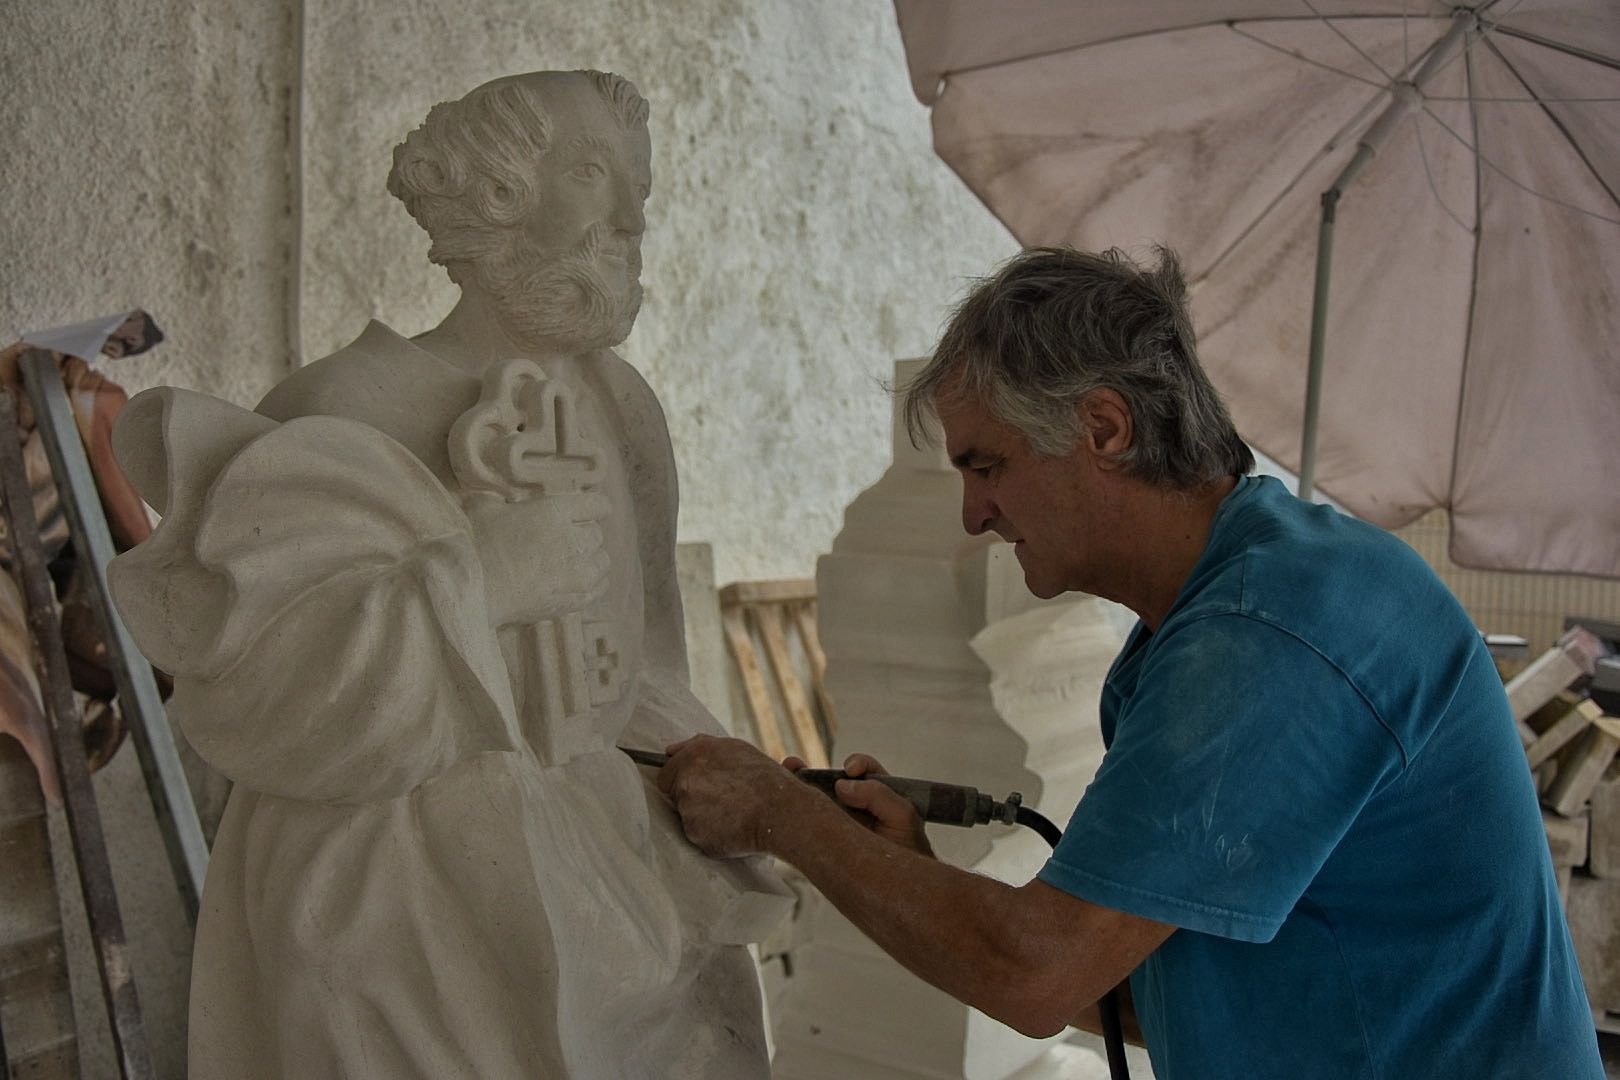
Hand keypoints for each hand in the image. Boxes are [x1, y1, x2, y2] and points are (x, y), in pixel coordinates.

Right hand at [466, 490, 611, 624]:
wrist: (471, 590)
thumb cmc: (474, 545)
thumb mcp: (484, 508)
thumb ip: (501, 500)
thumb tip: (502, 501)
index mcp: (555, 512)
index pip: (596, 504)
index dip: (595, 507)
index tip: (589, 511)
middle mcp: (573, 540)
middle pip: (597, 534)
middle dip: (585, 534)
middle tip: (568, 540)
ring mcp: (577, 573)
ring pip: (602, 561)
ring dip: (592, 559)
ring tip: (576, 562)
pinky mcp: (574, 601)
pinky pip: (598, 589)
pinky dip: (594, 584)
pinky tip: (581, 582)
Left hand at [658, 734, 816, 857]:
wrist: (781, 812)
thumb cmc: (765, 780)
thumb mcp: (735, 749)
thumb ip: (698, 746)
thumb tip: (671, 750)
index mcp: (695, 755)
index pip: (667, 772)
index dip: (682, 780)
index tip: (698, 787)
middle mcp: (687, 779)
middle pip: (677, 794)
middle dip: (695, 799)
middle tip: (723, 801)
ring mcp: (688, 808)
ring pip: (689, 816)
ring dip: (705, 817)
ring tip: (734, 814)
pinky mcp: (695, 834)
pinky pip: (699, 836)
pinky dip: (713, 835)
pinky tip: (734, 828)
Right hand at [790, 752, 932, 857]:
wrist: (905, 890)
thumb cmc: (909, 851)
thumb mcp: (903, 819)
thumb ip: (880, 796)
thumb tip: (843, 785)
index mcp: (878, 793)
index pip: (864, 770)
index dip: (857, 764)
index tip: (851, 770)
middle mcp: (855, 804)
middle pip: (829, 781)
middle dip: (810, 771)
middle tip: (796, 767)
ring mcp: (838, 822)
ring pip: (812, 800)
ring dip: (795, 786)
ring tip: (781, 778)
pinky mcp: (826, 840)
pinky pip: (807, 823)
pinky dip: (791, 813)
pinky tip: (778, 806)